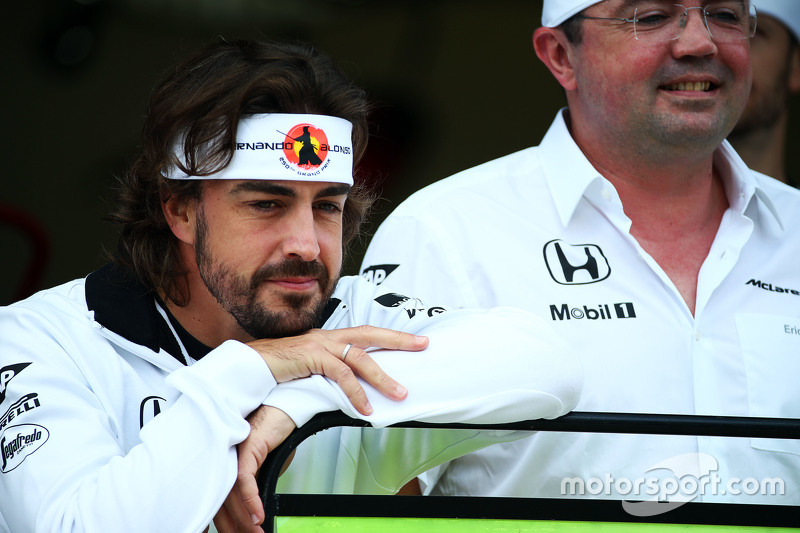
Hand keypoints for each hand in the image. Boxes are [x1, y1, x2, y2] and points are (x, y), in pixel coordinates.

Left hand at [213, 406, 295, 532]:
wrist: (287, 404)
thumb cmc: (276, 427)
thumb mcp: (269, 462)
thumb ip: (260, 480)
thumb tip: (256, 503)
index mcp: (226, 462)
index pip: (217, 498)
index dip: (222, 521)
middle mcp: (224, 458)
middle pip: (220, 500)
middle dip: (231, 526)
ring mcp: (233, 453)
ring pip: (231, 495)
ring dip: (244, 519)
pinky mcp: (246, 449)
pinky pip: (244, 481)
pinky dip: (251, 501)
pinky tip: (258, 515)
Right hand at [247, 326, 427, 414]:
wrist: (245, 366)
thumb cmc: (273, 370)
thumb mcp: (306, 368)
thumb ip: (326, 371)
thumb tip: (346, 384)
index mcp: (327, 337)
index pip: (364, 333)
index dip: (389, 335)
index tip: (414, 339)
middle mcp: (326, 336)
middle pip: (369, 333)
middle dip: (398, 339)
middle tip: (423, 345)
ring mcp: (319, 344)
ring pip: (360, 357)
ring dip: (382, 377)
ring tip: (400, 394)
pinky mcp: (310, 356)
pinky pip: (340, 374)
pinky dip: (355, 392)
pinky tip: (365, 408)